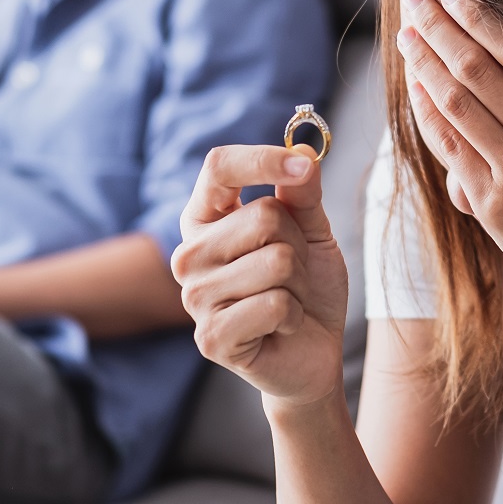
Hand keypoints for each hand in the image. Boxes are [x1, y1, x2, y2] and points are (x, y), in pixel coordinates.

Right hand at [171, 147, 348, 407]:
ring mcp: (194, 297)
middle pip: (262, 216)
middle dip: (298, 245)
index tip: (303, 166)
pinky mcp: (211, 337)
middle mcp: (189, 254)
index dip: (262, 160)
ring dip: (298, 283)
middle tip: (293, 272)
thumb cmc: (306, 287)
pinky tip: (281, 327)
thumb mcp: (312, 232)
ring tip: (287, 300)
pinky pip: (275, 304)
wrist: (313, 351)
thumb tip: (302, 152)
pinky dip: (293, 315)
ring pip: (275, 262)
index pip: (219, 168)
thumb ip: (303, 193)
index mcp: (205, 219)